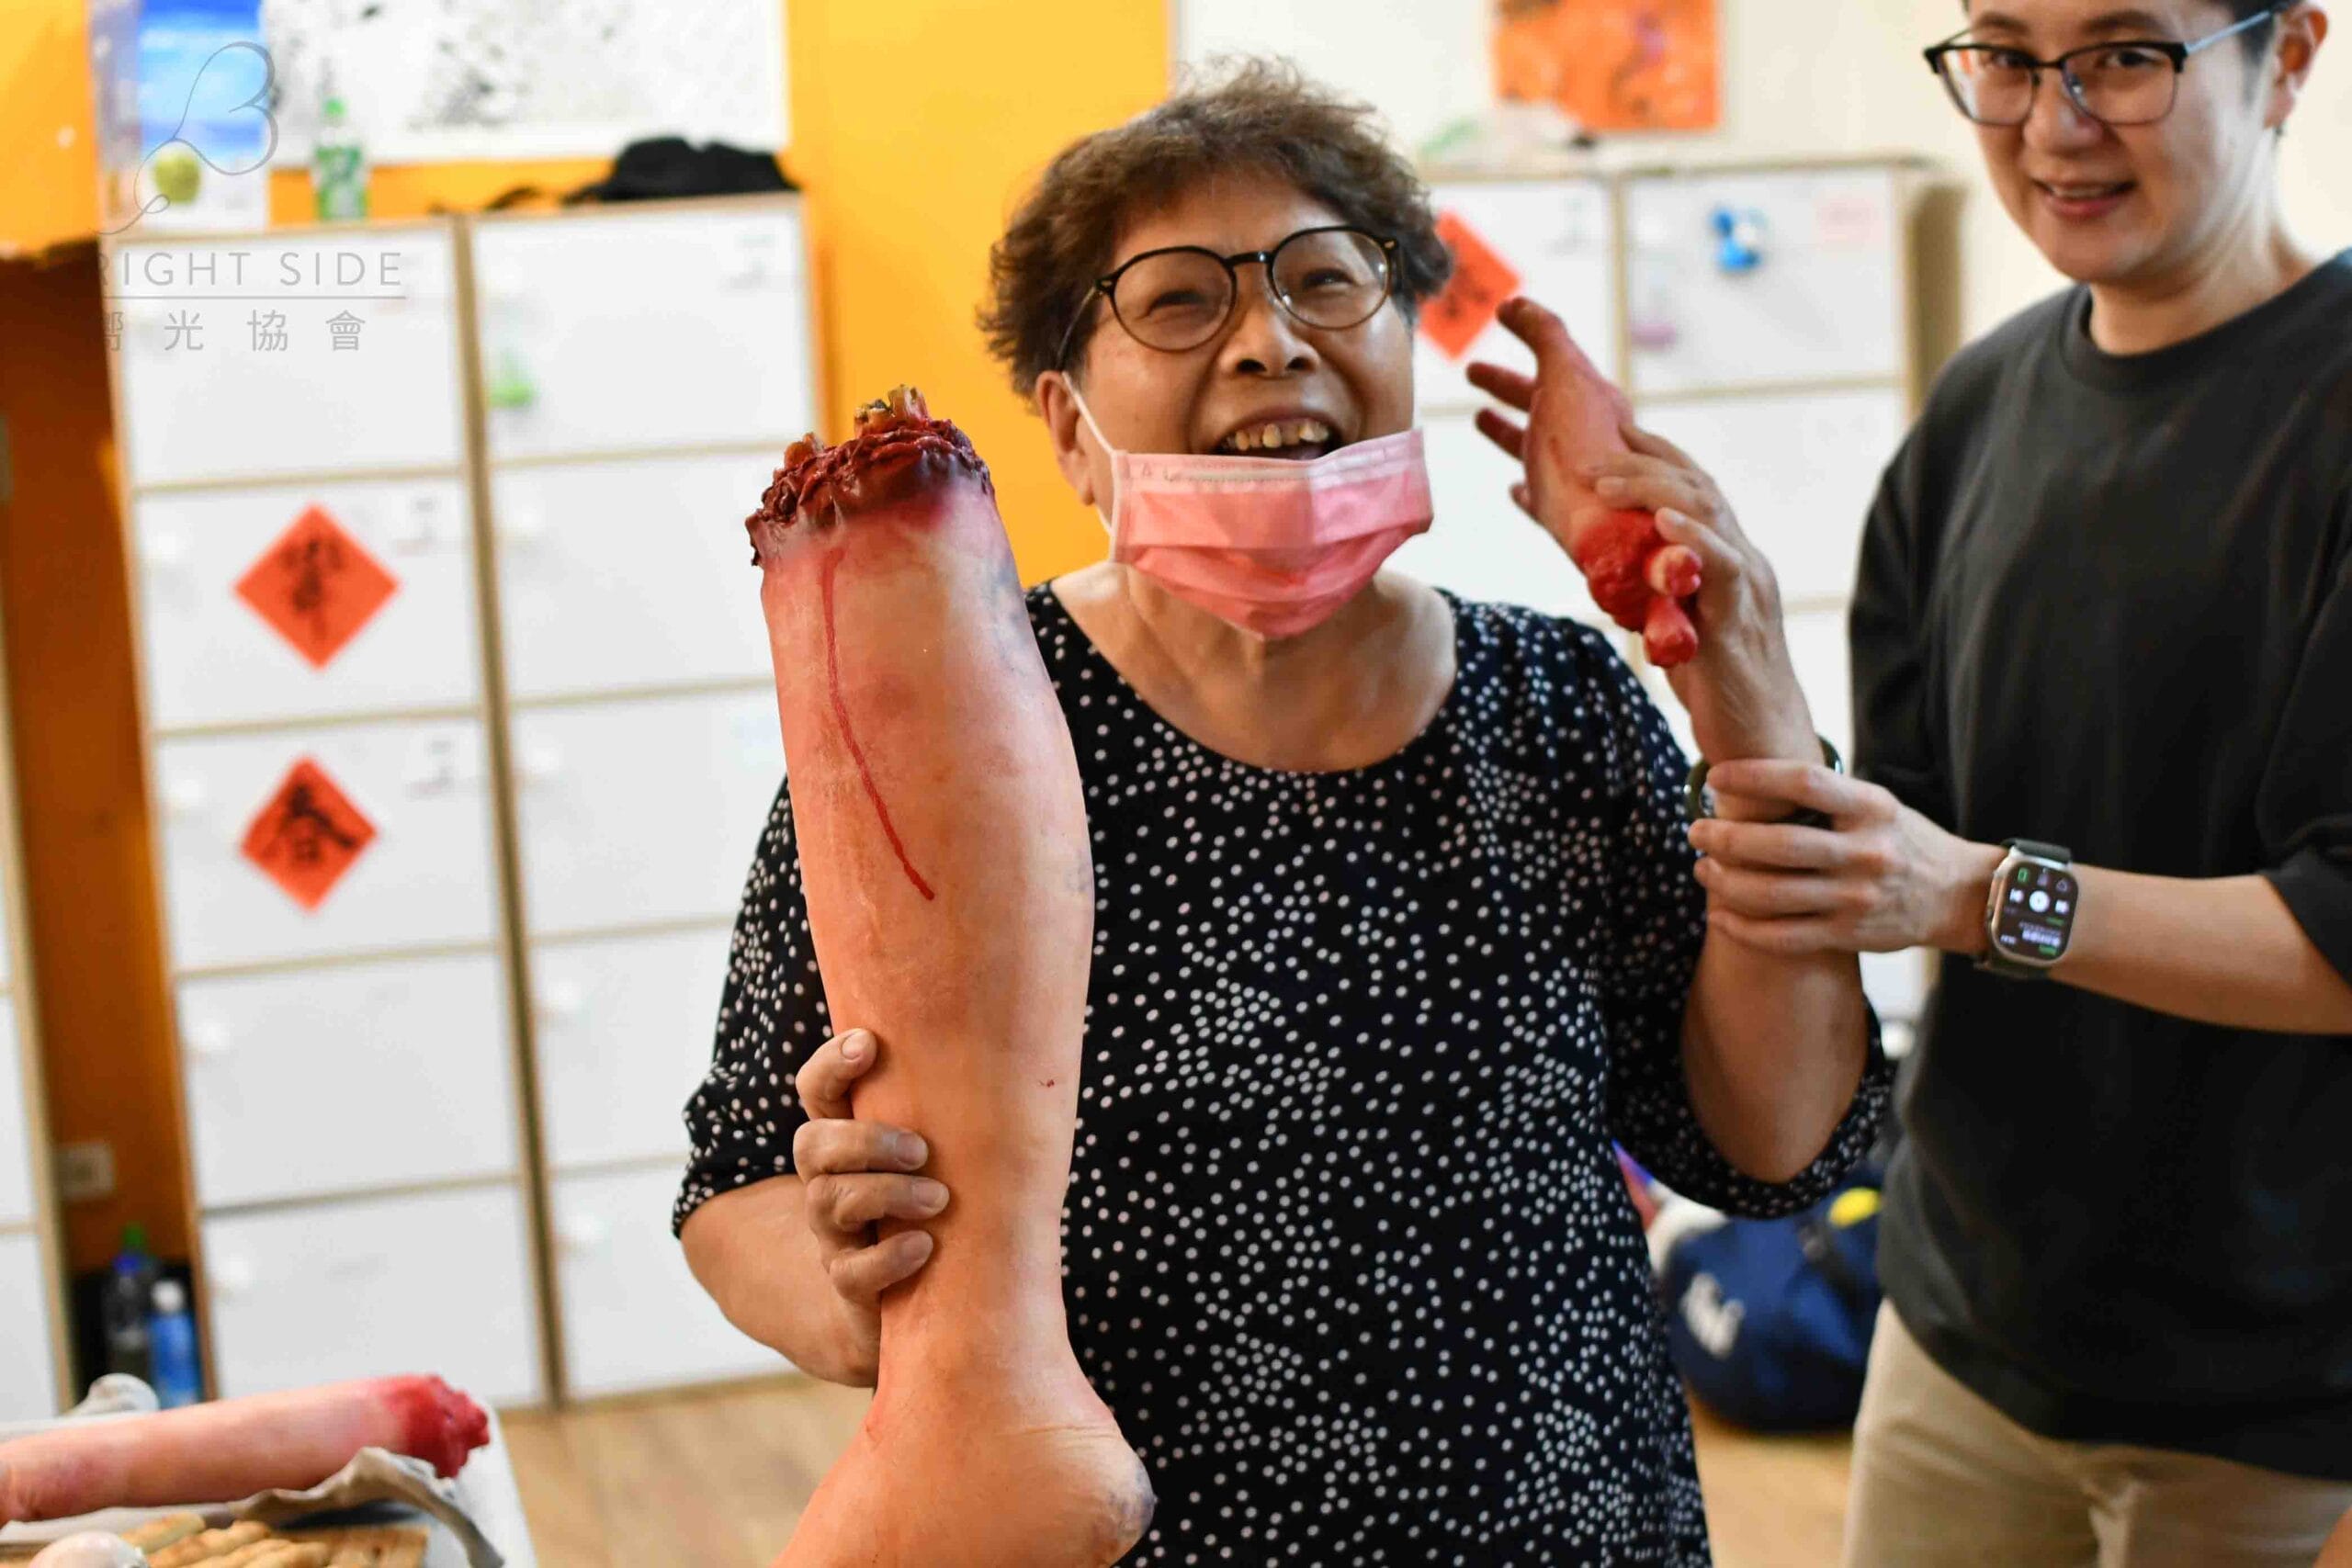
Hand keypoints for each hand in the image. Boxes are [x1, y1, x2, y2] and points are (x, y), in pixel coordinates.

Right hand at [791, 1028, 948, 1371]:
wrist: (920, 1302)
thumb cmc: (942, 1203)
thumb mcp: (944, 1154)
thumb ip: (957, 1114)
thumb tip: (1034, 1061)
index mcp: (847, 1138)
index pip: (817, 1091)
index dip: (832, 1064)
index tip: (869, 1042)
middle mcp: (829, 1181)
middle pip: (812, 1144)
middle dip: (863, 1139)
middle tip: (921, 1149)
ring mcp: (834, 1234)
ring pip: (828, 1200)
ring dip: (886, 1194)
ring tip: (939, 1199)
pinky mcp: (850, 1283)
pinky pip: (851, 1271)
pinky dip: (888, 1257)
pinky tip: (924, 1247)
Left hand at [1466, 332, 1813, 770]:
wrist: (1756, 737)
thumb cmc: (1702, 673)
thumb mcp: (1652, 609)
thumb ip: (1616, 566)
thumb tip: (1554, 522)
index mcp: (1712, 546)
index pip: (1677, 480)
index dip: (1638, 448)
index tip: (1591, 421)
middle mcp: (1733, 550)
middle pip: (1689, 479)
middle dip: (1636, 455)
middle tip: (1581, 449)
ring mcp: (1743, 578)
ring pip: (1706, 508)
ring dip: (1650, 487)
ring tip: (1601, 477)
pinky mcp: (1741, 615)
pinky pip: (1723, 564)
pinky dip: (1693, 537)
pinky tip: (1661, 522)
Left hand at [1688, 760, 2002, 955]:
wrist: (1958, 896)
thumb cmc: (1903, 841)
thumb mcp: (1878, 806)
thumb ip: (1827, 798)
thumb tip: (1753, 780)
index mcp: (1873, 809)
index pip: (1805, 782)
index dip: (1754, 776)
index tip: (1715, 777)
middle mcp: (1866, 853)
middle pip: (1778, 845)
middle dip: (1725, 838)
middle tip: (1695, 831)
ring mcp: (1856, 898)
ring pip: (1772, 895)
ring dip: (1724, 882)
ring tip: (1703, 869)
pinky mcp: (1848, 936)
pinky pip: (1783, 937)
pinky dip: (1743, 928)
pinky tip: (1719, 915)